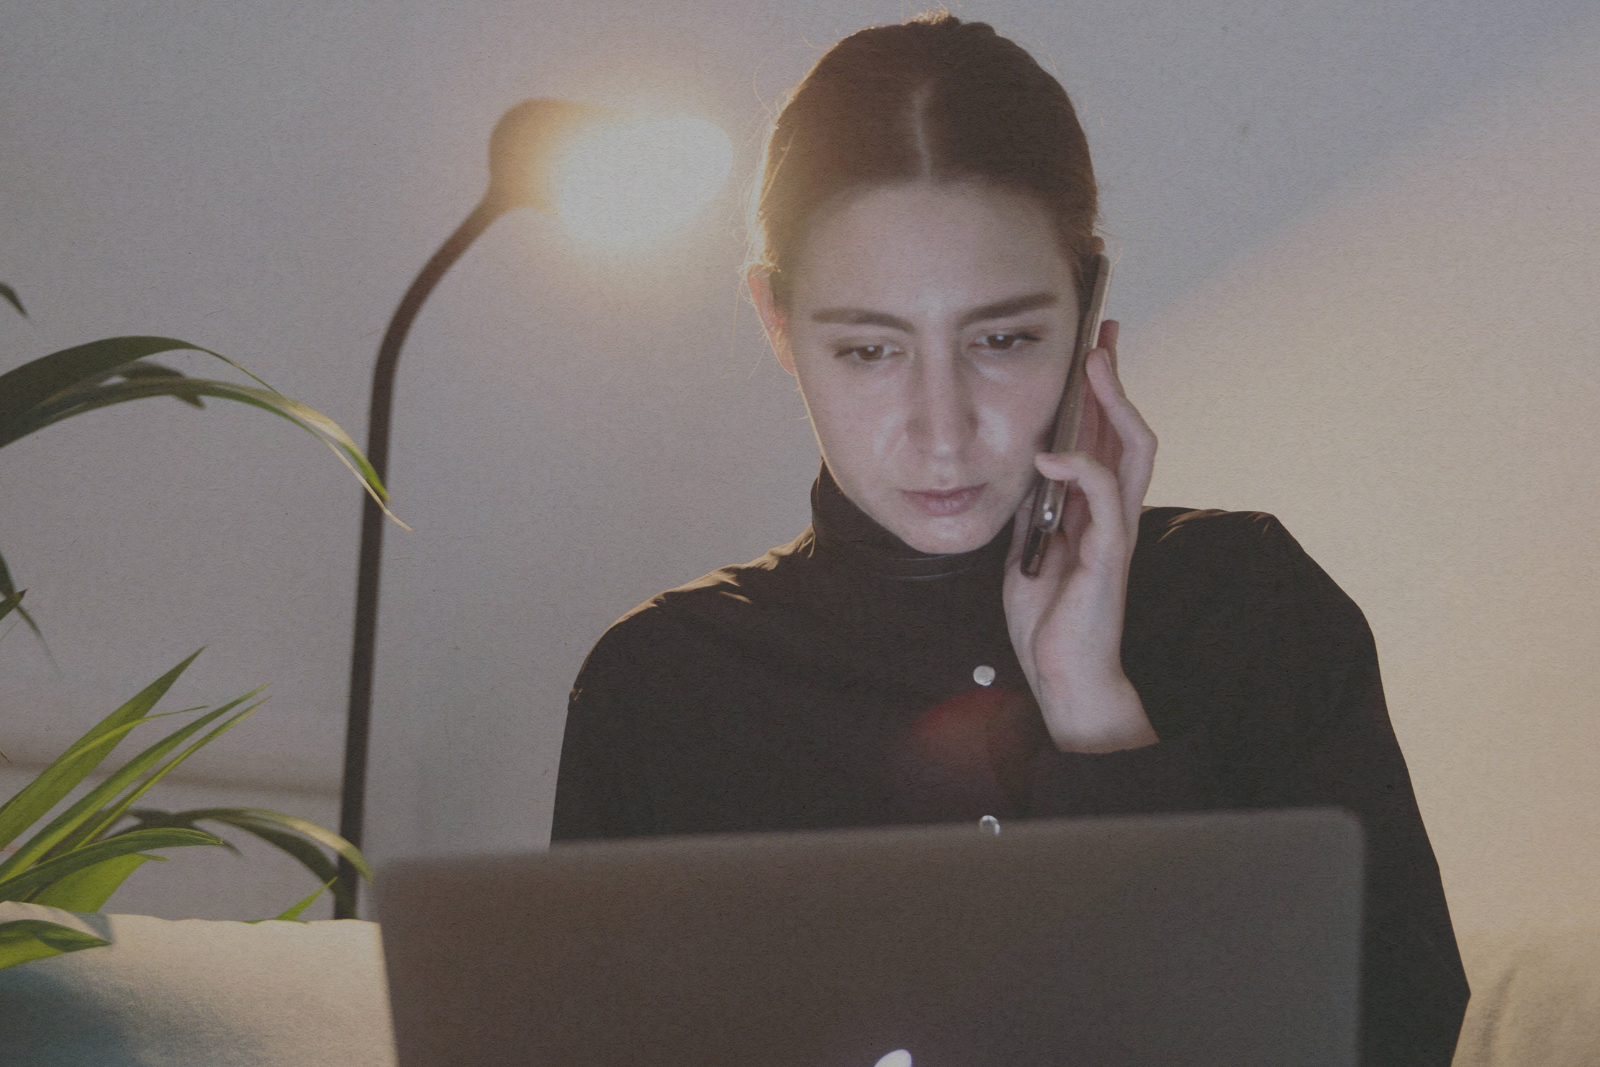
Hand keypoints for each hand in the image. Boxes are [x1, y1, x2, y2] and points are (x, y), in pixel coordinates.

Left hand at [1003, 318, 1159, 752]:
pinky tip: (1050, 453)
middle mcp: (1113, 512)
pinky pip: (1104, 497)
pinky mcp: (1110, 554)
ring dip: (1113, 405)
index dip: (1100, 392)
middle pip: (1128, 429)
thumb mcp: (1029, 546)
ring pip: (1131, 451)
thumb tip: (1025, 460)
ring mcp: (1116, 530)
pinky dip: (1079, 468)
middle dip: (1116, 379)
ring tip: (1094, 367)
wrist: (1064, 674)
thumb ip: (1036, 505)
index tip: (1092, 348)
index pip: (1105, 436)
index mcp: (1094, 508)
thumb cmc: (1050, 618)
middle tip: (1106, 332)